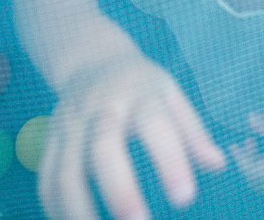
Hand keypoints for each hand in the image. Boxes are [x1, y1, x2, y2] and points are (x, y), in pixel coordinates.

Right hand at [39, 54, 225, 219]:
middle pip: (102, 147)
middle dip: (118, 190)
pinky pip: (46, 178)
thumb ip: (193, 131)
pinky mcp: (49, 140)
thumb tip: (217, 165)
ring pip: (65, 170)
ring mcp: (69, 125)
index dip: (169, 161)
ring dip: (78, 210)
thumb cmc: (140, 84)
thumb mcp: (170, 94)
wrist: (90, 58)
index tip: (185, 199)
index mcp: (138, 95)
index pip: (155, 125)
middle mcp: (100, 109)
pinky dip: (55, 206)